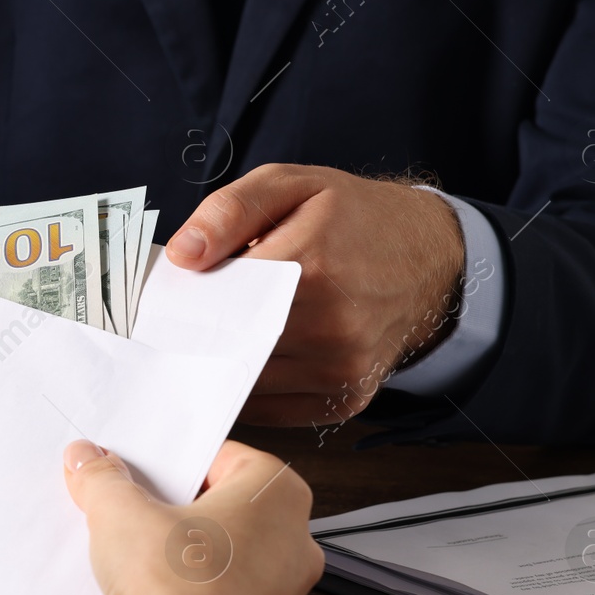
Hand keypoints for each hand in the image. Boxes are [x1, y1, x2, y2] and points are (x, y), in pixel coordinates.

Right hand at [64, 439, 321, 594]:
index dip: (180, 465)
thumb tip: (88, 462)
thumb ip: (104, 479)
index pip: (227, 459)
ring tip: (148, 558)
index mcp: (278, 495)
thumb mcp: (121, 512)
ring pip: (235, 559)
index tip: (148, 473)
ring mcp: (286, 594)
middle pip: (232, 509)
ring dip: (195, 557)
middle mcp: (295, 543)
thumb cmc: (177, 584)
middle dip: (186, 511)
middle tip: (144, 512)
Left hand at [165, 164, 463, 426]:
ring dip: (223, 366)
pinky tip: (251, 360)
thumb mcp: (291, 185)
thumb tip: (183, 255)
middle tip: (180, 325)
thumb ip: (230, 211)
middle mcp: (331, 324)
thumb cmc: (353, 218)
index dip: (185, 303)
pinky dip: (252, 389)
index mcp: (312, 263)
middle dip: (200, 338)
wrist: (429, 258)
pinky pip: (274, 409)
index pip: (220, 298)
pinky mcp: (347, 398)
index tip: (166, 303)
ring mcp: (341, 368)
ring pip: (247, 384)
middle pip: (230, 347)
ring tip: (219, 337)